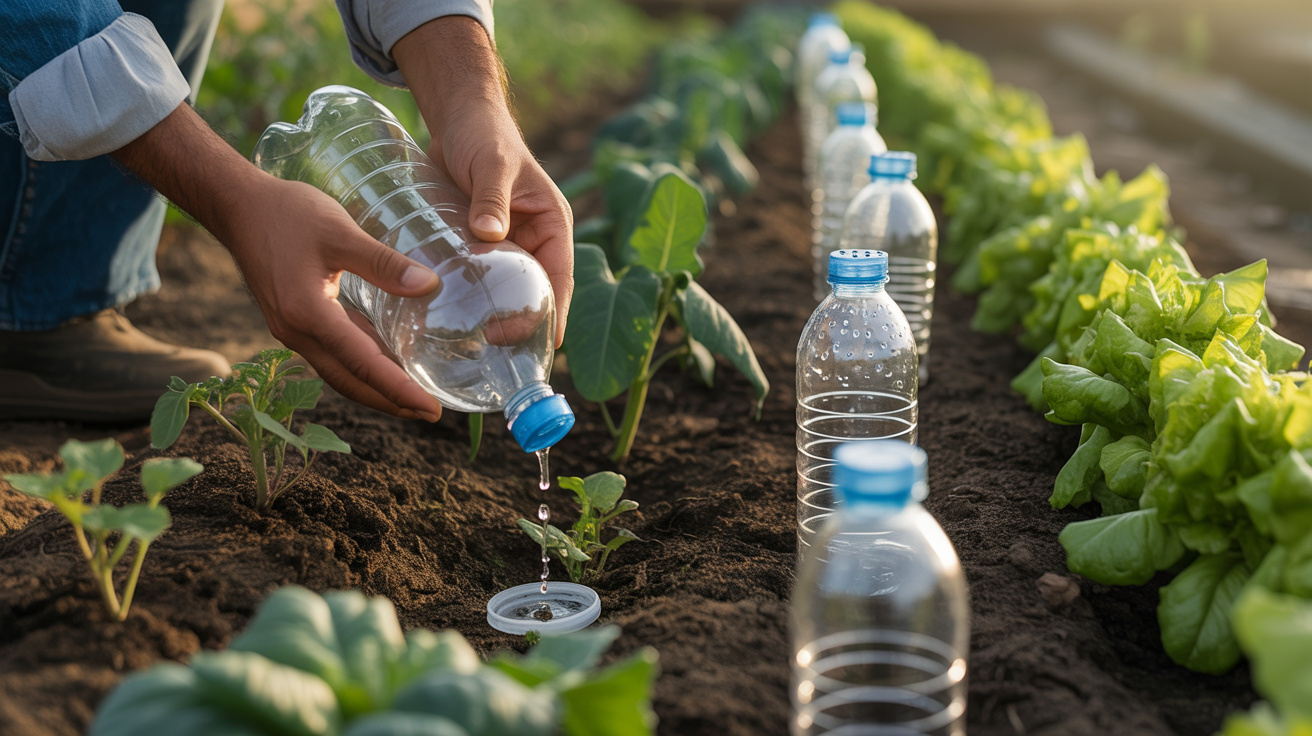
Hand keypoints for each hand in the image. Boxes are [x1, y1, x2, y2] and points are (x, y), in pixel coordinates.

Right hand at [111, 105, 444, 420]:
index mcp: (308, 314)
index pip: (363, 364)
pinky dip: (359, 365)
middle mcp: (297, 332)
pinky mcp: (293, 320)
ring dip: (374, 389)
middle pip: (350, 382)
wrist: (237, 205)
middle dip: (390, 402)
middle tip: (430, 414)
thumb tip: (429, 286)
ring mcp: (292, 329)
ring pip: (339, 372)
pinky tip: (384, 361)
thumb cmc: (287, 213)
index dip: (400, 389)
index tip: (431, 409)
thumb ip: (384, 262)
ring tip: (412, 399)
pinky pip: (331, 354)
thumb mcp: (340, 232)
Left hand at [393, 17, 573, 346]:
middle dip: (519, 325)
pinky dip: (470, 299)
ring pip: (505, 291)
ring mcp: (505, 245)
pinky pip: (479, 279)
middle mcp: (534, 241)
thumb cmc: (485, 136)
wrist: (458, 118)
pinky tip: (449, 320)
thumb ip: (491, 199)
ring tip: (472, 348)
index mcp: (552, 226)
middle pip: (533, 294)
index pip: (559, 280)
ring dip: (493, 317)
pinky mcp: (477, 245)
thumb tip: (489, 234)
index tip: (537, 346)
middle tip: (493, 350)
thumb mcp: (493, 166)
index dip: (551, 315)